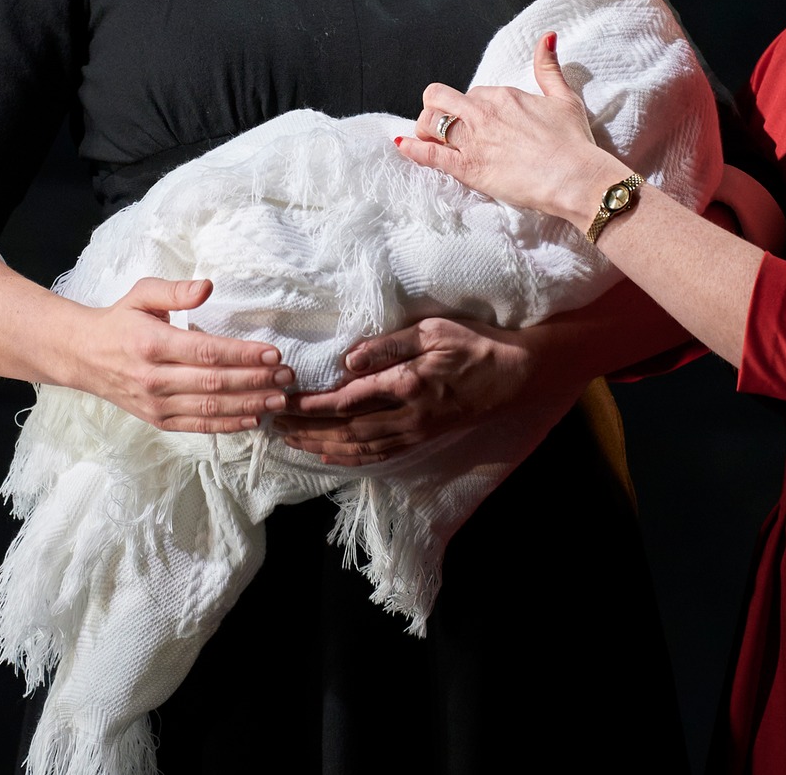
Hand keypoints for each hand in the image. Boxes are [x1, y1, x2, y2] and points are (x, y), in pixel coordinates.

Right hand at [61, 278, 296, 434]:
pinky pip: (198, 425)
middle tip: (287, 376)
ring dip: (249, 404)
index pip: (206, 352)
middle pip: (214, 383)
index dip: (243, 355)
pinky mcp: (158, 420)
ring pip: (209, 408)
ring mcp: (156, 404)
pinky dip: (227, 424)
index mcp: (152, 343)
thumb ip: (175, 290)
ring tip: (279, 399)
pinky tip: (253, 417)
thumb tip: (208, 287)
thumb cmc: (120, 320)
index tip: (273, 353)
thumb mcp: (142, 294)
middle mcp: (154, 378)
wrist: (84, 356)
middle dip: (255, 380)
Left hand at [273, 316, 580, 465]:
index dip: (308, 405)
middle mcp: (407, 415)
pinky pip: (379, 453)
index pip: (345, 399)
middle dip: (304, 428)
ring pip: (358, 445)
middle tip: (270, 423)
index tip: (280, 402)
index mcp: (406, 384)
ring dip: (320, 444)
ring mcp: (415, 431)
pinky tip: (329, 453)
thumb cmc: (474, 344)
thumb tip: (348, 359)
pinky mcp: (422, 436)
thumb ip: (389, 345)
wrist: (515, 376)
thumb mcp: (433, 330)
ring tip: (289, 439)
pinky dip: (350, 455)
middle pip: (344, 428)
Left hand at [399, 33, 624, 222]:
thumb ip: (548, 67)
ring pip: (429, 122)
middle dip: (436, 108)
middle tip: (443, 124)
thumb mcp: (564, 97)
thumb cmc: (573, 142)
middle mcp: (482, 112)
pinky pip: (428, 153)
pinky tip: (402, 145)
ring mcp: (472, 140)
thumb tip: (546, 37)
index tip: (479, 120)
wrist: (575, 177)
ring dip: (425, 128)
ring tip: (429, 138)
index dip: (472, 106)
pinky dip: (411, 149)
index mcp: (502, 95)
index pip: (472, 92)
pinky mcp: (467, 167)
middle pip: (438, 99)